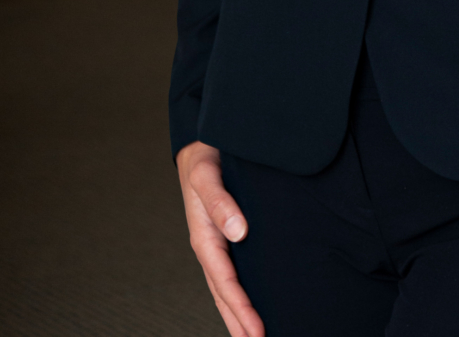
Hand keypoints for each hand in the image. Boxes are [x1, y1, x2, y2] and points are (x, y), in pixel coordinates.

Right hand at [177, 140, 264, 336]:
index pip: (226, 282)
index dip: (241, 309)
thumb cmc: (204, 158)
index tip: (258, 332)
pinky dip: (238, 294)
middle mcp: (210, 245)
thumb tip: (239, 232)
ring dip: (238, 315)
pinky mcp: (224, 236)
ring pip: (226, 288)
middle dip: (240, 323)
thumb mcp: (207, 175)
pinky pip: (231, 272)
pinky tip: (250, 303)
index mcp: (204, 236)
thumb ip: (221, 202)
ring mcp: (217, 243)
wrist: (200, 142)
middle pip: (224, 294)